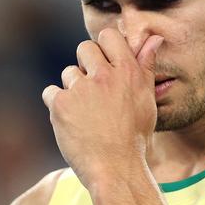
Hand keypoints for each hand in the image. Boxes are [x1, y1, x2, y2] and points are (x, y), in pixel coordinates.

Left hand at [42, 28, 163, 189]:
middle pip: (84, 48)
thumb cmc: (135, 135)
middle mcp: (104, 75)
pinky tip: (70, 120)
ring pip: (69, 72)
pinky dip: (57, 104)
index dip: (105, 47)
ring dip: (73, 87)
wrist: (116, 168)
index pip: (108, 36)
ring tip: (86, 111)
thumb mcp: (147, 98)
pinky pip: (51, 92)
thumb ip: (146, 65)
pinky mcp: (60, 104)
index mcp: (127, 71)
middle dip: (86, 64)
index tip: (106, 62)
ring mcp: (80, 89)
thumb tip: (154, 38)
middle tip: (94, 88)